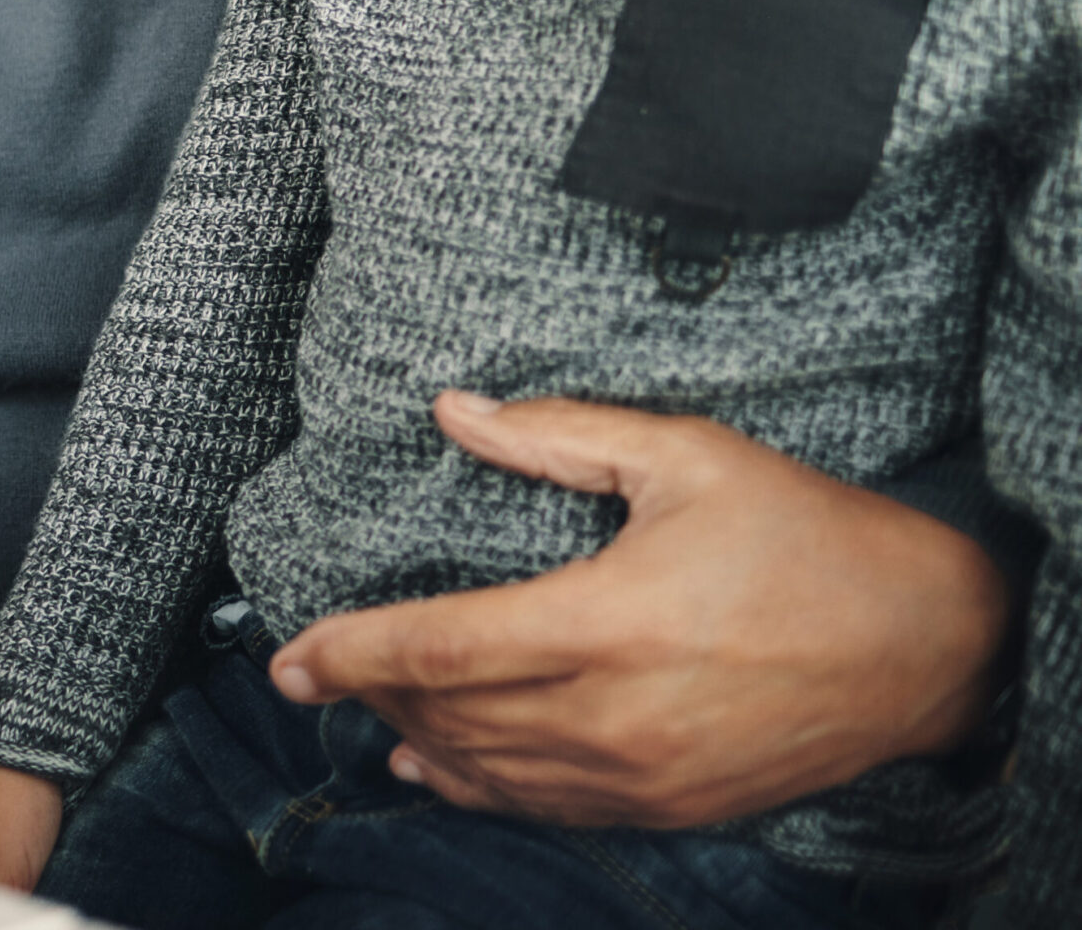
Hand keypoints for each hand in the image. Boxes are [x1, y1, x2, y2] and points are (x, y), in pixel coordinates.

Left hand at [271, 391, 1009, 826]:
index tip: (288, 656)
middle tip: (314, 666)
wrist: (929, 642)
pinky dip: (483, 787)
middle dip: (371, 690)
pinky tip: (439, 766)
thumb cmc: (806, 534)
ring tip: (362, 706)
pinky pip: (552, 808)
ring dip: (418, 738)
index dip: (353, 652)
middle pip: (453, 713)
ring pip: (494, 770)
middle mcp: (616, 714)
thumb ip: (557, 436)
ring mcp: (646, 774)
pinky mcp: (674, 805)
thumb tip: (455, 409)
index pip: (443, 648)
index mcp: (607, 621)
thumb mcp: (684, 455)